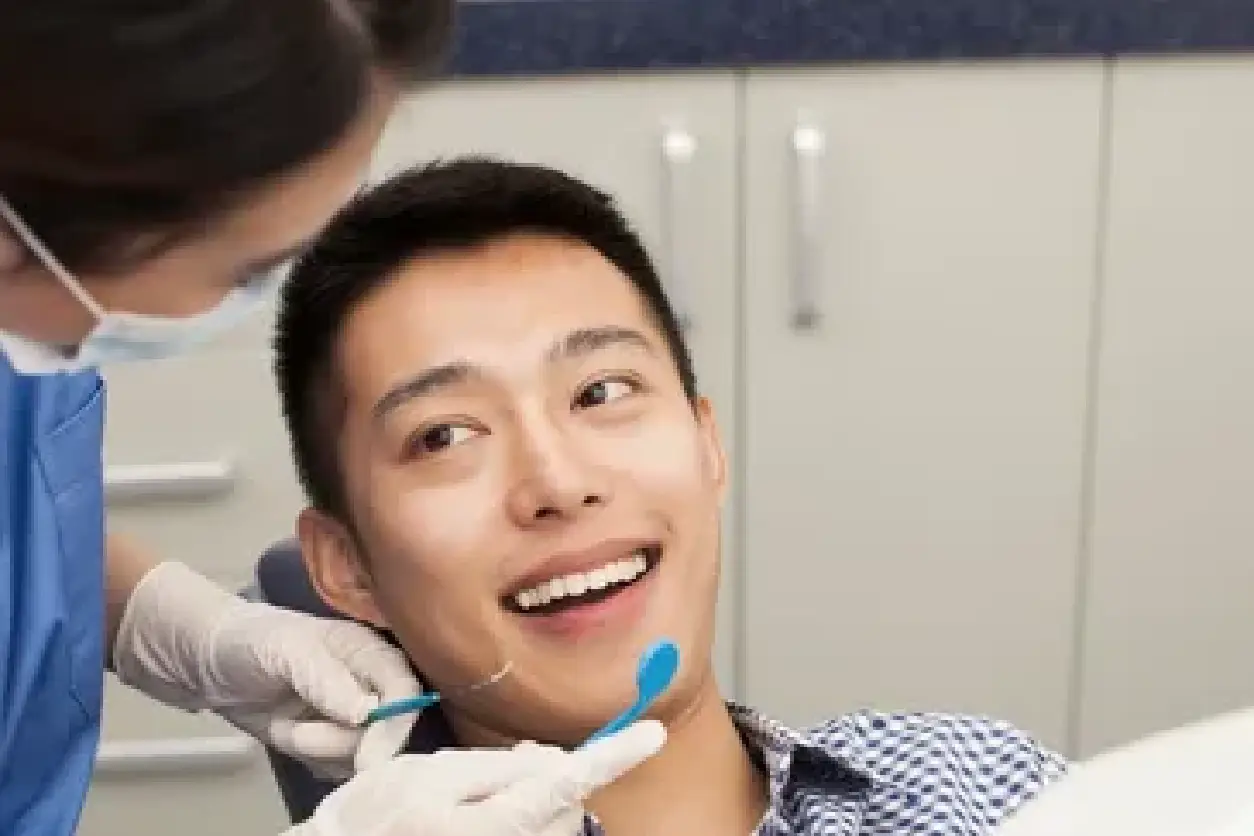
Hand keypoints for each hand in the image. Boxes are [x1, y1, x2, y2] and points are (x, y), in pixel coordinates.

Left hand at [112, 561, 421, 780]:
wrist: (207, 663)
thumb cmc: (247, 641)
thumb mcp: (286, 650)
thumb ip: (327, 678)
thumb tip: (366, 713)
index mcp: (369, 651)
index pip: (405, 689)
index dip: (394, 723)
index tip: (367, 753)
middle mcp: (369, 683)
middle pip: (388, 730)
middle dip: (341, 742)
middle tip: (298, 735)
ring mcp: (351, 714)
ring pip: (363, 753)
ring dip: (318, 751)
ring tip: (283, 727)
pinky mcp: (331, 741)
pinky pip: (339, 767)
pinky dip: (311, 761)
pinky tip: (286, 735)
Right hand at [288, 720, 666, 835]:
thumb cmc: (381, 814)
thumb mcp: (433, 775)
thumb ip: (499, 769)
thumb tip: (552, 762)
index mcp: (488, 820)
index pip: (565, 782)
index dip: (613, 756)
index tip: (652, 734)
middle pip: (569, 807)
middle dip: (553, 781)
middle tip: (495, 778)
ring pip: (559, 826)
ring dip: (539, 806)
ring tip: (480, 805)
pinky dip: (530, 821)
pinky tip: (491, 820)